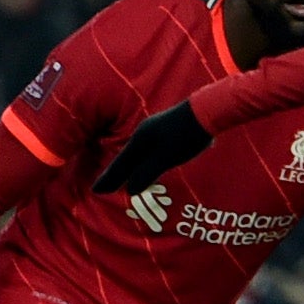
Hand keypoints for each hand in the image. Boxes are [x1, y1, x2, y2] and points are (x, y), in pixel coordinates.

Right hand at [96, 101, 213, 191]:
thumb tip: (130, 190)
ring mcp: (155, 132)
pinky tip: (146, 164)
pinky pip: (148, 151)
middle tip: (102, 188)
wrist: (207, 112)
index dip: (109, 179)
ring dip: (128, 168)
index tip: (96, 191)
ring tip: (121, 179)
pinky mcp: (167, 132)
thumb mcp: (166, 157)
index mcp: (140, 140)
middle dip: (115, 174)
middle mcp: (144, 134)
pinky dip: (142, 162)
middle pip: (126, 159)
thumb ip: (147, 172)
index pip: (120, 164)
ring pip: (137, 155)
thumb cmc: (187, 136)